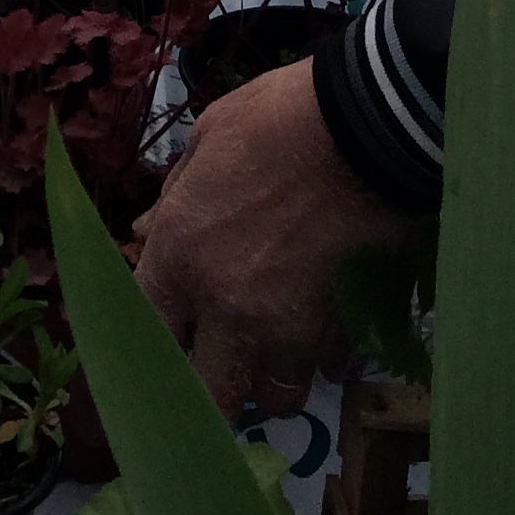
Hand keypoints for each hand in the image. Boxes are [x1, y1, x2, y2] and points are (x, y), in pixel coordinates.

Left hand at [135, 58, 416, 417]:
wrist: (366, 127)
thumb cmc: (277, 117)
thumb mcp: (208, 136)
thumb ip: (175, 195)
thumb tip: (147, 230)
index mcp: (181, 253)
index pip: (149, 330)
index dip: (157, 339)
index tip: (173, 336)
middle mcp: (227, 306)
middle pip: (210, 393)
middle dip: (214, 385)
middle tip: (225, 360)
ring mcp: (289, 329)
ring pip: (274, 397)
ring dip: (271, 378)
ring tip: (278, 345)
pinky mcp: (342, 334)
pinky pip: (326, 373)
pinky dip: (323, 360)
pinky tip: (325, 327)